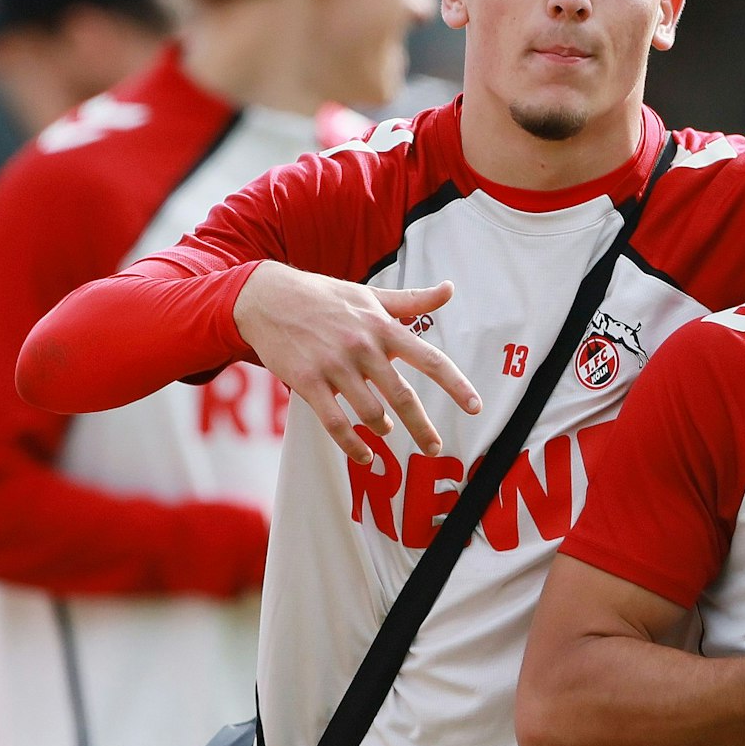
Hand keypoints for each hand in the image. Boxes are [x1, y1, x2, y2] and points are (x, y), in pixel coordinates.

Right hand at [233, 262, 480, 462]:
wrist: (268, 297)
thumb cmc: (324, 297)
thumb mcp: (370, 295)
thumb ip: (412, 300)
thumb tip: (449, 289)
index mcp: (384, 327)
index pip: (431, 359)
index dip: (456, 385)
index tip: (476, 407)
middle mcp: (363, 348)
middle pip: (403, 397)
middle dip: (422, 428)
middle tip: (434, 448)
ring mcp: (334, 366)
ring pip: (370, 413)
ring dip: (382, 429)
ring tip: (384, 431)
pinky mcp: (307, 382)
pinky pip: (335, 424)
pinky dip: (352, 446)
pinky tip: (363, 456)